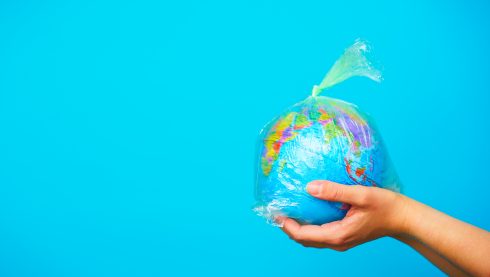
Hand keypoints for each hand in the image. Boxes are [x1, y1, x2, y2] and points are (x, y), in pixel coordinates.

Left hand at [278, 180, 407, 250]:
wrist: (404, 219)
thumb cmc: (386, 206)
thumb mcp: (361, 195)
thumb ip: (335, 191)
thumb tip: (310, 187)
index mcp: (338, 235)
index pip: (303, 235)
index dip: (286, 225)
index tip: (275, 212)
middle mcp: (337, 242)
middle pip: (303, 240)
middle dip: (288, 227)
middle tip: (277, 210)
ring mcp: (340, 241)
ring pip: (311, 239)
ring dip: (297, 228)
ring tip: (288, 211)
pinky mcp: (344, 236)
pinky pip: (320, 235)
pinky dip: (308, 226)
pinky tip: (306, 211)